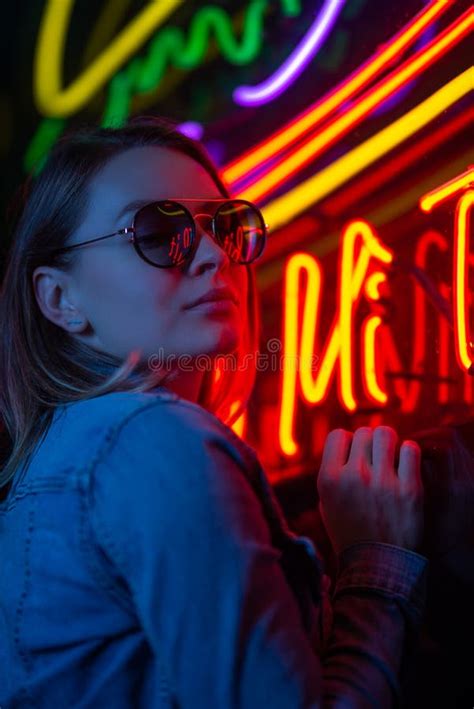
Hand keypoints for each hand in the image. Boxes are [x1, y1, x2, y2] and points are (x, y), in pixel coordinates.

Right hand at [317, 426, 422, 553]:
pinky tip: (405, 467)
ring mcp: (382, 482)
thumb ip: (332, 474)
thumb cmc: (351, 534)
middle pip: (363, 433)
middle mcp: (353, 477)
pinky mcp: (409, 489)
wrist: (377, 567)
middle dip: (369, 444)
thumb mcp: (327, 505)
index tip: (354, 457)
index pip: (338, 435)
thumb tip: (345, 448)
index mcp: (329, 480)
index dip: (347, 443)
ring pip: (386, 434)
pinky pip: (410, 449)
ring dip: (389, 444)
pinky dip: (409, 454)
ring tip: (391, 460)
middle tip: (375, 461)